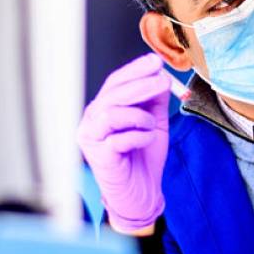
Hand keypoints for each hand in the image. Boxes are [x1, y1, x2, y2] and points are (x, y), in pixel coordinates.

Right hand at [78, 54, 171, 234]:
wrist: (142, 193)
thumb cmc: (143, 158)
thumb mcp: (153, 122)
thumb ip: (154, 100)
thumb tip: (161, 75)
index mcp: (103, 109)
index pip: (115, 82)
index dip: (134, 70)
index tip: (155, 61)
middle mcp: (92, 121)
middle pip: (112, 94)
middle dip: (139, 84)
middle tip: (161, 79)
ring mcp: (92, 139)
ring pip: (111, 113)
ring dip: (138, 115)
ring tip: (152, 123)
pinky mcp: (100, 157)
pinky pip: (118, 139)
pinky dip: (138, 136)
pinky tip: (147, 139)